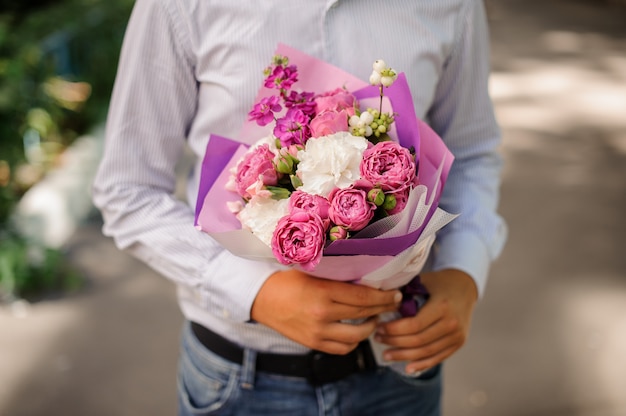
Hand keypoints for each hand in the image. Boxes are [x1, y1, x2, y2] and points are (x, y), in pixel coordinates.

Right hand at [251, 268, 401, 354]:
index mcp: (323, 291)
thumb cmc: (288, 279)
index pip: (363, 297)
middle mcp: (322, 314)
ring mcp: (318, 332)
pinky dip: (354, 341)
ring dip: (371, 327)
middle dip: (383, 309)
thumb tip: (368, 277)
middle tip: (393, 303)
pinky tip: (358, 331)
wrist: (262, 299)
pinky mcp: (313, 343)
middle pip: (364, 314)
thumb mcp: (312, 271)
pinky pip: (343, 348)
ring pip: (357, 336)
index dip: (383, 297)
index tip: (396, 294)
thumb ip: (338, 276)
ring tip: (375, 318)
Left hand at [374, 269, 477, 373]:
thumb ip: (404, 292)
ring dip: (404, 356)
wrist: (465, 287)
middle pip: (418, 340)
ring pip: (426, 352)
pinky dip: (422, 364)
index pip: (414, 325)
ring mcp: (457, 335)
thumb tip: (381, 304)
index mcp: (442, 306)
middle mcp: (452, 323)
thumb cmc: (438, 282)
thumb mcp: (423, 281)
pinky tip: (407, 367)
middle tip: (378, 339)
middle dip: (394, 342)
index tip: (379, 327)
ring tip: (386, 354)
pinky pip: (438, 357)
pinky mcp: (459, 343)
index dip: (394, 330)